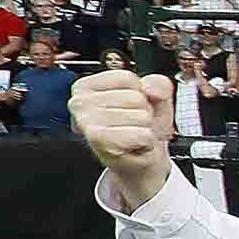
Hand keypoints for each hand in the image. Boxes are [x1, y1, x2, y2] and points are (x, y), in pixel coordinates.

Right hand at [68, 69, 175, 185]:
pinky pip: (143, 134)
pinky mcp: (99, 140)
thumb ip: (158, 83)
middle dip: (143, 113)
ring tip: (132, 135)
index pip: (127, 78)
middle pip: (135, 97)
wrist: (140, 160)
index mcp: (87, 86)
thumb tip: (149, 88)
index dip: (140, 93)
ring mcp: (87, 121)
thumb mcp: (154, 98)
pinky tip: (133, 145)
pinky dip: (146, 141)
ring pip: (141, 116)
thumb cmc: (140, 127)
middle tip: (132, 125)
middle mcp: (80, 102)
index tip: (130, 107)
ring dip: (145, 128)